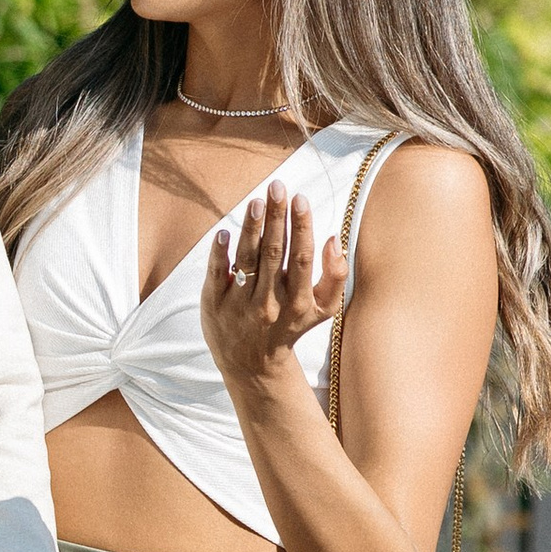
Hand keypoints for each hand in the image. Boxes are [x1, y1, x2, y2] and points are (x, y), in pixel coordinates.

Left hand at [199, 188, 345, 389]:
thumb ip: (336, 275)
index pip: (300, 258)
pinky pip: (216, 274)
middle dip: (276, 218)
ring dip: (251, 229)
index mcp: (297, 302)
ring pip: (247, 260)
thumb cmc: (291, 326)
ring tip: (256, 201)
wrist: (252, 365)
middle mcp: (268, 304)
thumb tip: (334, 238)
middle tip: (277, 186)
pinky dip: (220, 253)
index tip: (300, 198)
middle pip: (273, 253)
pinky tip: (224, 231)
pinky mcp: (214, 305)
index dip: (301, 227)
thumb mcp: (323, 309)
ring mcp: (239, 305)